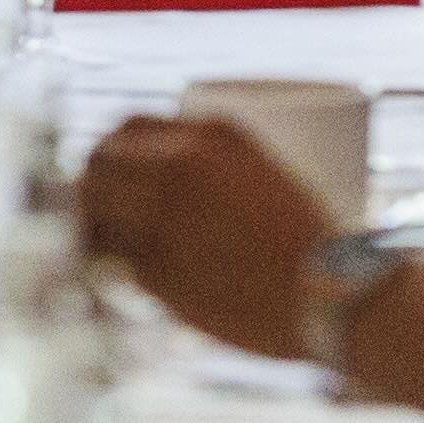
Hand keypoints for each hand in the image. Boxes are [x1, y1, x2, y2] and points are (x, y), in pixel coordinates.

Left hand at [74, 110, 329, 358]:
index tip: (113, 167)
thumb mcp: (268, 176)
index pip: (130, 127)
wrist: (333, 294)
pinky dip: (105, 267)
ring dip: (91, 225)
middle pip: (99, 163)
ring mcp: (161, 216)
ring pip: (93, 211)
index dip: (113, 148)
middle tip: (95, 206)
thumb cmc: (314, 243)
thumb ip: (220, 169)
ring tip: (98, 242)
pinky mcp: (154, 267)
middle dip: (90, 183)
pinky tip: (110, 275)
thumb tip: (172, 185)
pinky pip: (107, 261)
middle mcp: (178, 166)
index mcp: (210, 135)